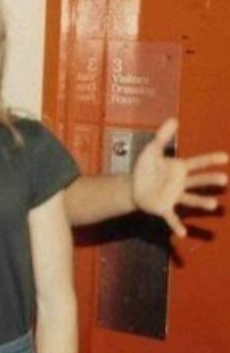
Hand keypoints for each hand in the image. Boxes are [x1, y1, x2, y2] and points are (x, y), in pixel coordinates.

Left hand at [132, 118, 228, 236]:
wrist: (132, 186)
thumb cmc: (146, 168)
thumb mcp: (151, 150)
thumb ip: (162, 137)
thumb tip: (173, 119)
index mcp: (179, 168)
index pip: (198, 163)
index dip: (210, 160)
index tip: (225, 157)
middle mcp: (181, 183)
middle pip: (198, 181)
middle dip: (210, 180)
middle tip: (224, 180)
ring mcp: (174, 197)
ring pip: (190, 200)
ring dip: (201, 203)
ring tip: (213, 205)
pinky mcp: (164, 208)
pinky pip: (172, 217)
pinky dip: (177, 225)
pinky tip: (183, 233)